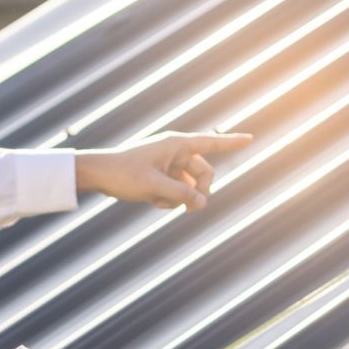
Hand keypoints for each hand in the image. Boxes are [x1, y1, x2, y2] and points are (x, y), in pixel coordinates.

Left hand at [73, 131, 252, 210]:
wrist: (98, 174)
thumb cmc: (124, 174)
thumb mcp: (155, 187)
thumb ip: (183, 195)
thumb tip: (203, 202)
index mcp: (176, 145)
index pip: (211, 143)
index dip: (231, 143)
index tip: (251, 138)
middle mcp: (175, 152)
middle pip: (204, 173)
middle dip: (200, 191)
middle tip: (191, 209)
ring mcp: (168, 164)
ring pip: (190, 185)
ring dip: (181, 198)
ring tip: (160, 204)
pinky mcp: (161, 175)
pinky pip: (177, 190)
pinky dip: (170, 199)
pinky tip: (154, 202)